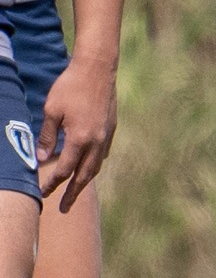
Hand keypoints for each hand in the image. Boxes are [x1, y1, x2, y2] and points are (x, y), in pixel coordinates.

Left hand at [37, 53, 116, 208]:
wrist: (97, 69)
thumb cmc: (71, 87)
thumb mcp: (52, 110)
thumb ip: (47, 136)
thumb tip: (41, 159)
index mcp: (80, 139)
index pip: (64, 169)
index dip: (53, 183)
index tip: (43, 192)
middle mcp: (96, 142)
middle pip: (84, 175)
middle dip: (72, 193)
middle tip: (64, 208)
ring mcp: (106, 136)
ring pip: (96, 166)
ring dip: (85, 181)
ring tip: (76, 191)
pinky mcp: (111, 128)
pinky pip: (102, 153)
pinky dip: (94, 164)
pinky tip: (89, 165)